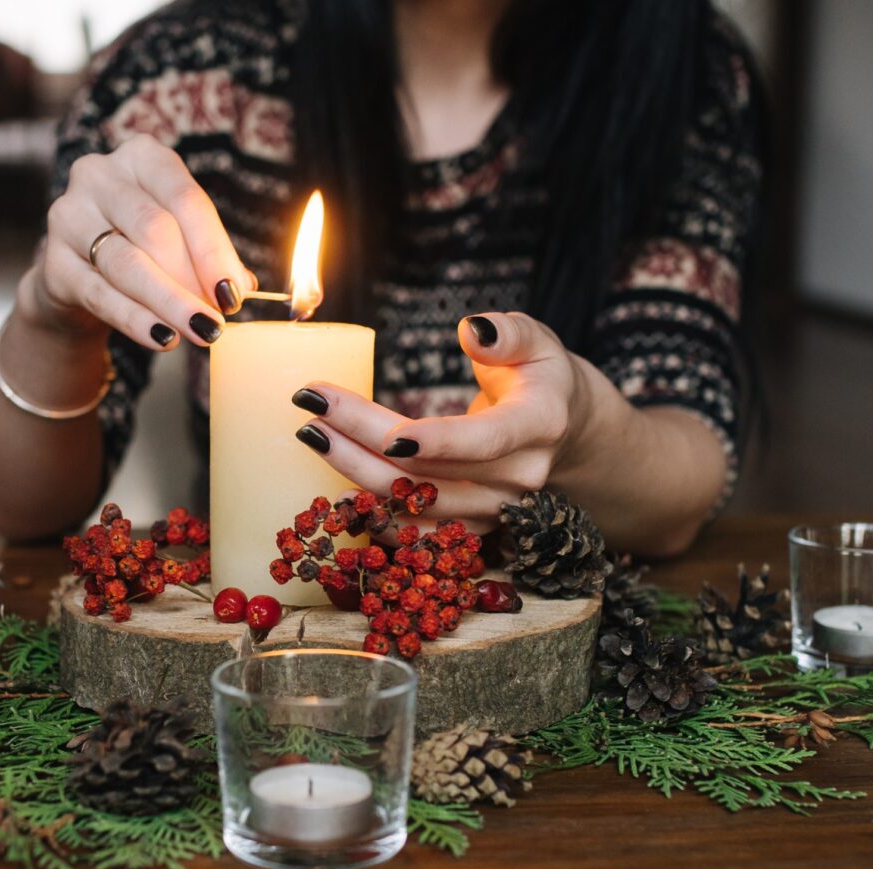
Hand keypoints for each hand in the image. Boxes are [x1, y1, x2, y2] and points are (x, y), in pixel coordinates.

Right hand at [23, 135, 256, 349]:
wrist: (79, 273)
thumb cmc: (142, 245)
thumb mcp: (181, 239)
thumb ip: (210, 258)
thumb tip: (241, 287)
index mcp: (142, 157)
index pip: (185, 199)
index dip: (213, 250)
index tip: (234, 293)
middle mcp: (99, 175)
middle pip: (156, 230)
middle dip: (193, 280)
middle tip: (217, 318)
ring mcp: (69, 216)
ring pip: (128, 265)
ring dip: (170, 303)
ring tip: (200, 332)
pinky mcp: (52, 262)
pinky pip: (101, 295)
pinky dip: (136, 320)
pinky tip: (163, 337)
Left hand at [292, 313, 585, 533]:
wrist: (560, 431)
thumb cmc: (537, 376)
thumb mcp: (535, 340)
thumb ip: (507, 333)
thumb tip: (472, 330)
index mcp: (539, 425)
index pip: (486, 439)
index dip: (438, 440)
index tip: (386, 434)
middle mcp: (519, 478)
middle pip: (431, 468)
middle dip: (364, 436)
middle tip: (312, 405)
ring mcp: (495, 512)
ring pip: (415, 503)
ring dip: (356, 472)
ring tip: (312, 435)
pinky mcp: (472, 532)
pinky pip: (417, 534)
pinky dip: (376, 517)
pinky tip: (337, 493)